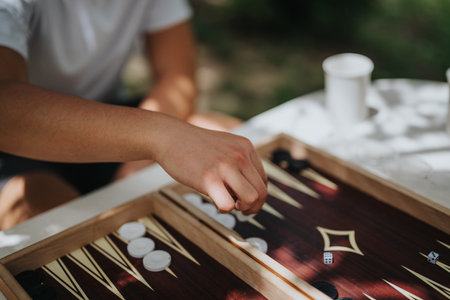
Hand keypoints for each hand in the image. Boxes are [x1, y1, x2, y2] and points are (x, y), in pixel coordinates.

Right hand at [153, 119, 267, 213]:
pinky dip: (224, 209)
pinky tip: (216, 202)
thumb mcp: (225, 146)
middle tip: (241, 210)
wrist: (169, 136)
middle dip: (253, 207)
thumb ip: (239, 161)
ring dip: (242, 208)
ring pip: (250, 199)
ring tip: (230, 204)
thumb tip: (249, 188)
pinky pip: (228, 205)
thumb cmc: (193, 145)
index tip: (247, 202)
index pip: (263, 180)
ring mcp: (225, 166)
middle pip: (261, 192)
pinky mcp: (209, 178)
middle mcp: (239, 155)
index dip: (257, 196)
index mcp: (245, 147)